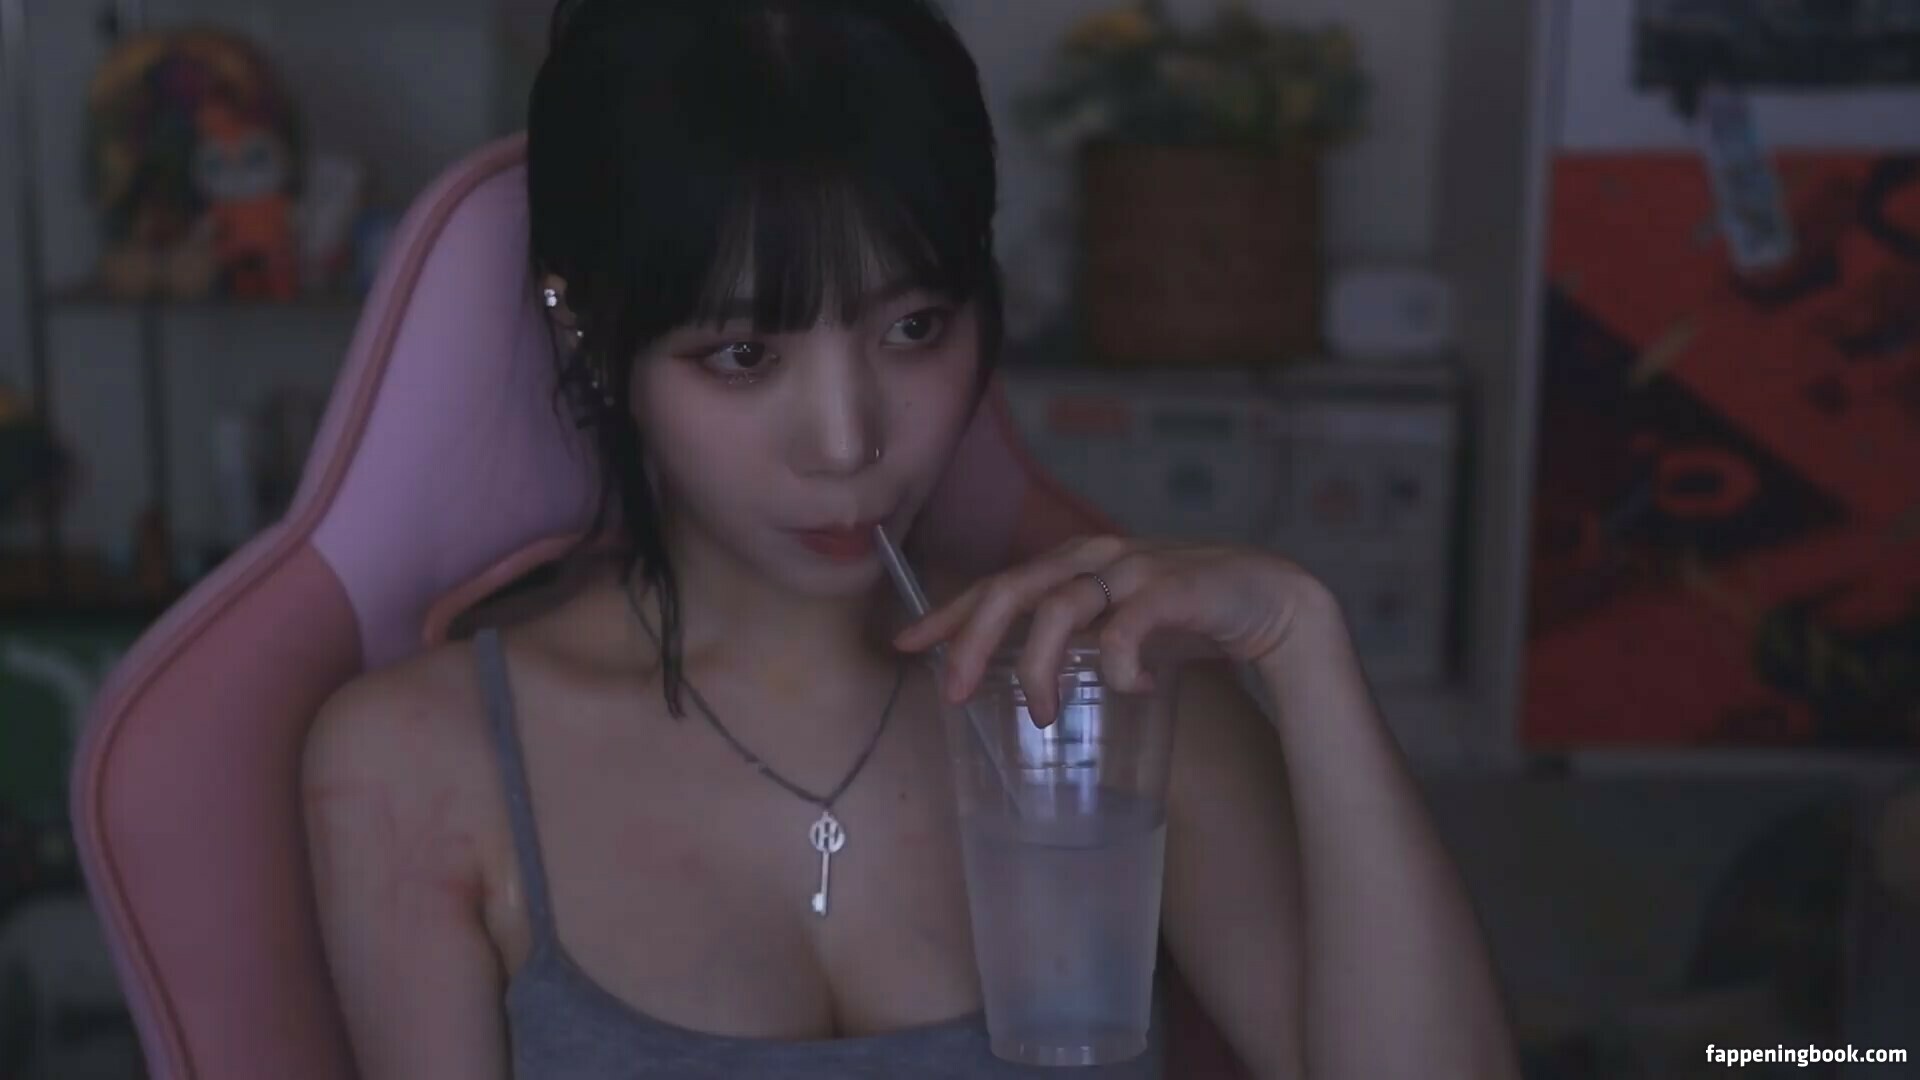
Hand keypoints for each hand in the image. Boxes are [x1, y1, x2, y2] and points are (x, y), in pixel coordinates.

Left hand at [891, 534, 1340, 724]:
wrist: (1275, 601)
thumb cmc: (1189, 617)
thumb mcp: (1117, 626)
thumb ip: (1074, 639)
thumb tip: (1017, 681)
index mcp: (1077, 564)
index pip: (997, 583)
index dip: (948, 613)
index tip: (906, 645)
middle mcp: (1097, 557)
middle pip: (1014, 588)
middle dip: (972, 640)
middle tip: (954, 691)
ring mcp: (1136, 568)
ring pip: (1061, 607)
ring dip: (1040, 665)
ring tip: (1040, 713)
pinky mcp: (1176, 588)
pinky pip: (1130, 626)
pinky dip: (1119, 663)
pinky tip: (1128, 689)